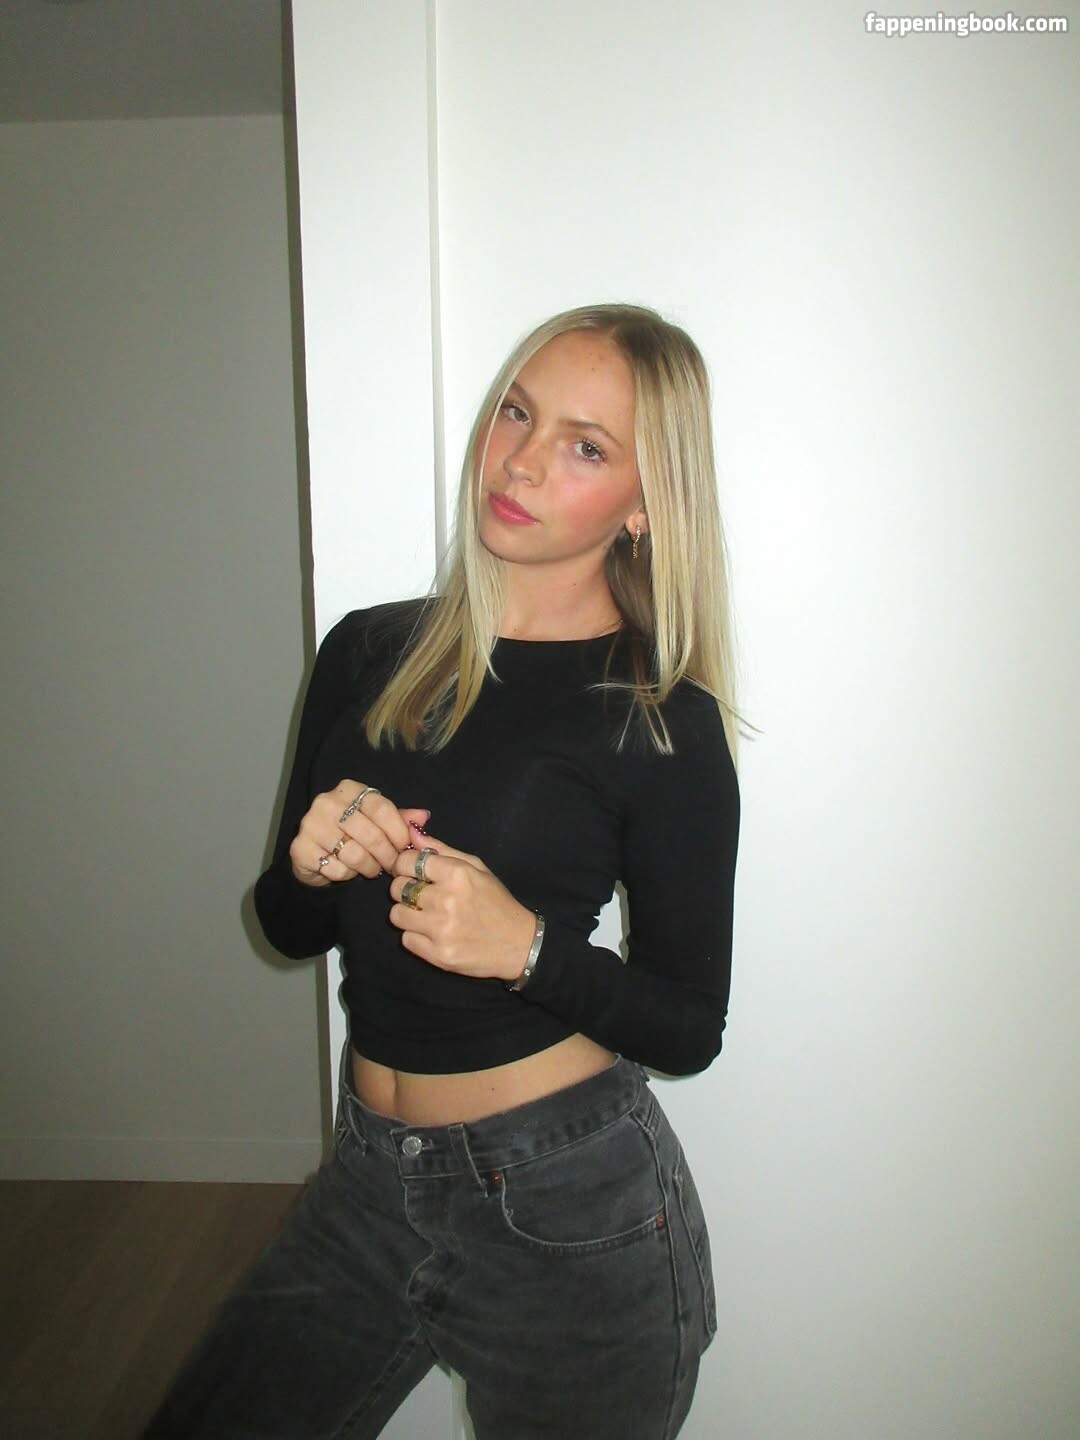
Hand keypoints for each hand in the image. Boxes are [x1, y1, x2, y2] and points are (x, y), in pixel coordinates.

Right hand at [290, 780, 428, 887]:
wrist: (313, 853)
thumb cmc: (351, 834)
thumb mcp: (377, 822)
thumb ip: (399, 819)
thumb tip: (423, 816)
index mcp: (349, 789)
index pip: (381, 808)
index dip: (398, 831)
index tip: (406, 847)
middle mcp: (327, 802)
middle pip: (371, 833)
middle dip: (388, 855)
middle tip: (393, 866)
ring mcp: (310, 824)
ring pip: (355, 854)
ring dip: (370, 867)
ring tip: (373, 869)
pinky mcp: (300, 848)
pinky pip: (336, 868)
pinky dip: (347, 875)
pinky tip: (348, 871)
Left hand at [388, 825, 535, 982]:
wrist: (519, 944)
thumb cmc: (496, 901)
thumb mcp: (476, 867)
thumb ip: (441, 849)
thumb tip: (410, 832)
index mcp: (456, 874)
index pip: (406, 861)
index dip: (404, 865)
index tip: (411, 871)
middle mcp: (446, 900)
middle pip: (397, 888)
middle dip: (405, 889)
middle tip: (421, 895)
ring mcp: (441, 930)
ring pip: (396, 915)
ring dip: (407, 914)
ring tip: (425, 916)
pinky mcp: (438, 955)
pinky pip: (406, 940)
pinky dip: (415, 936)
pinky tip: (432, 934)